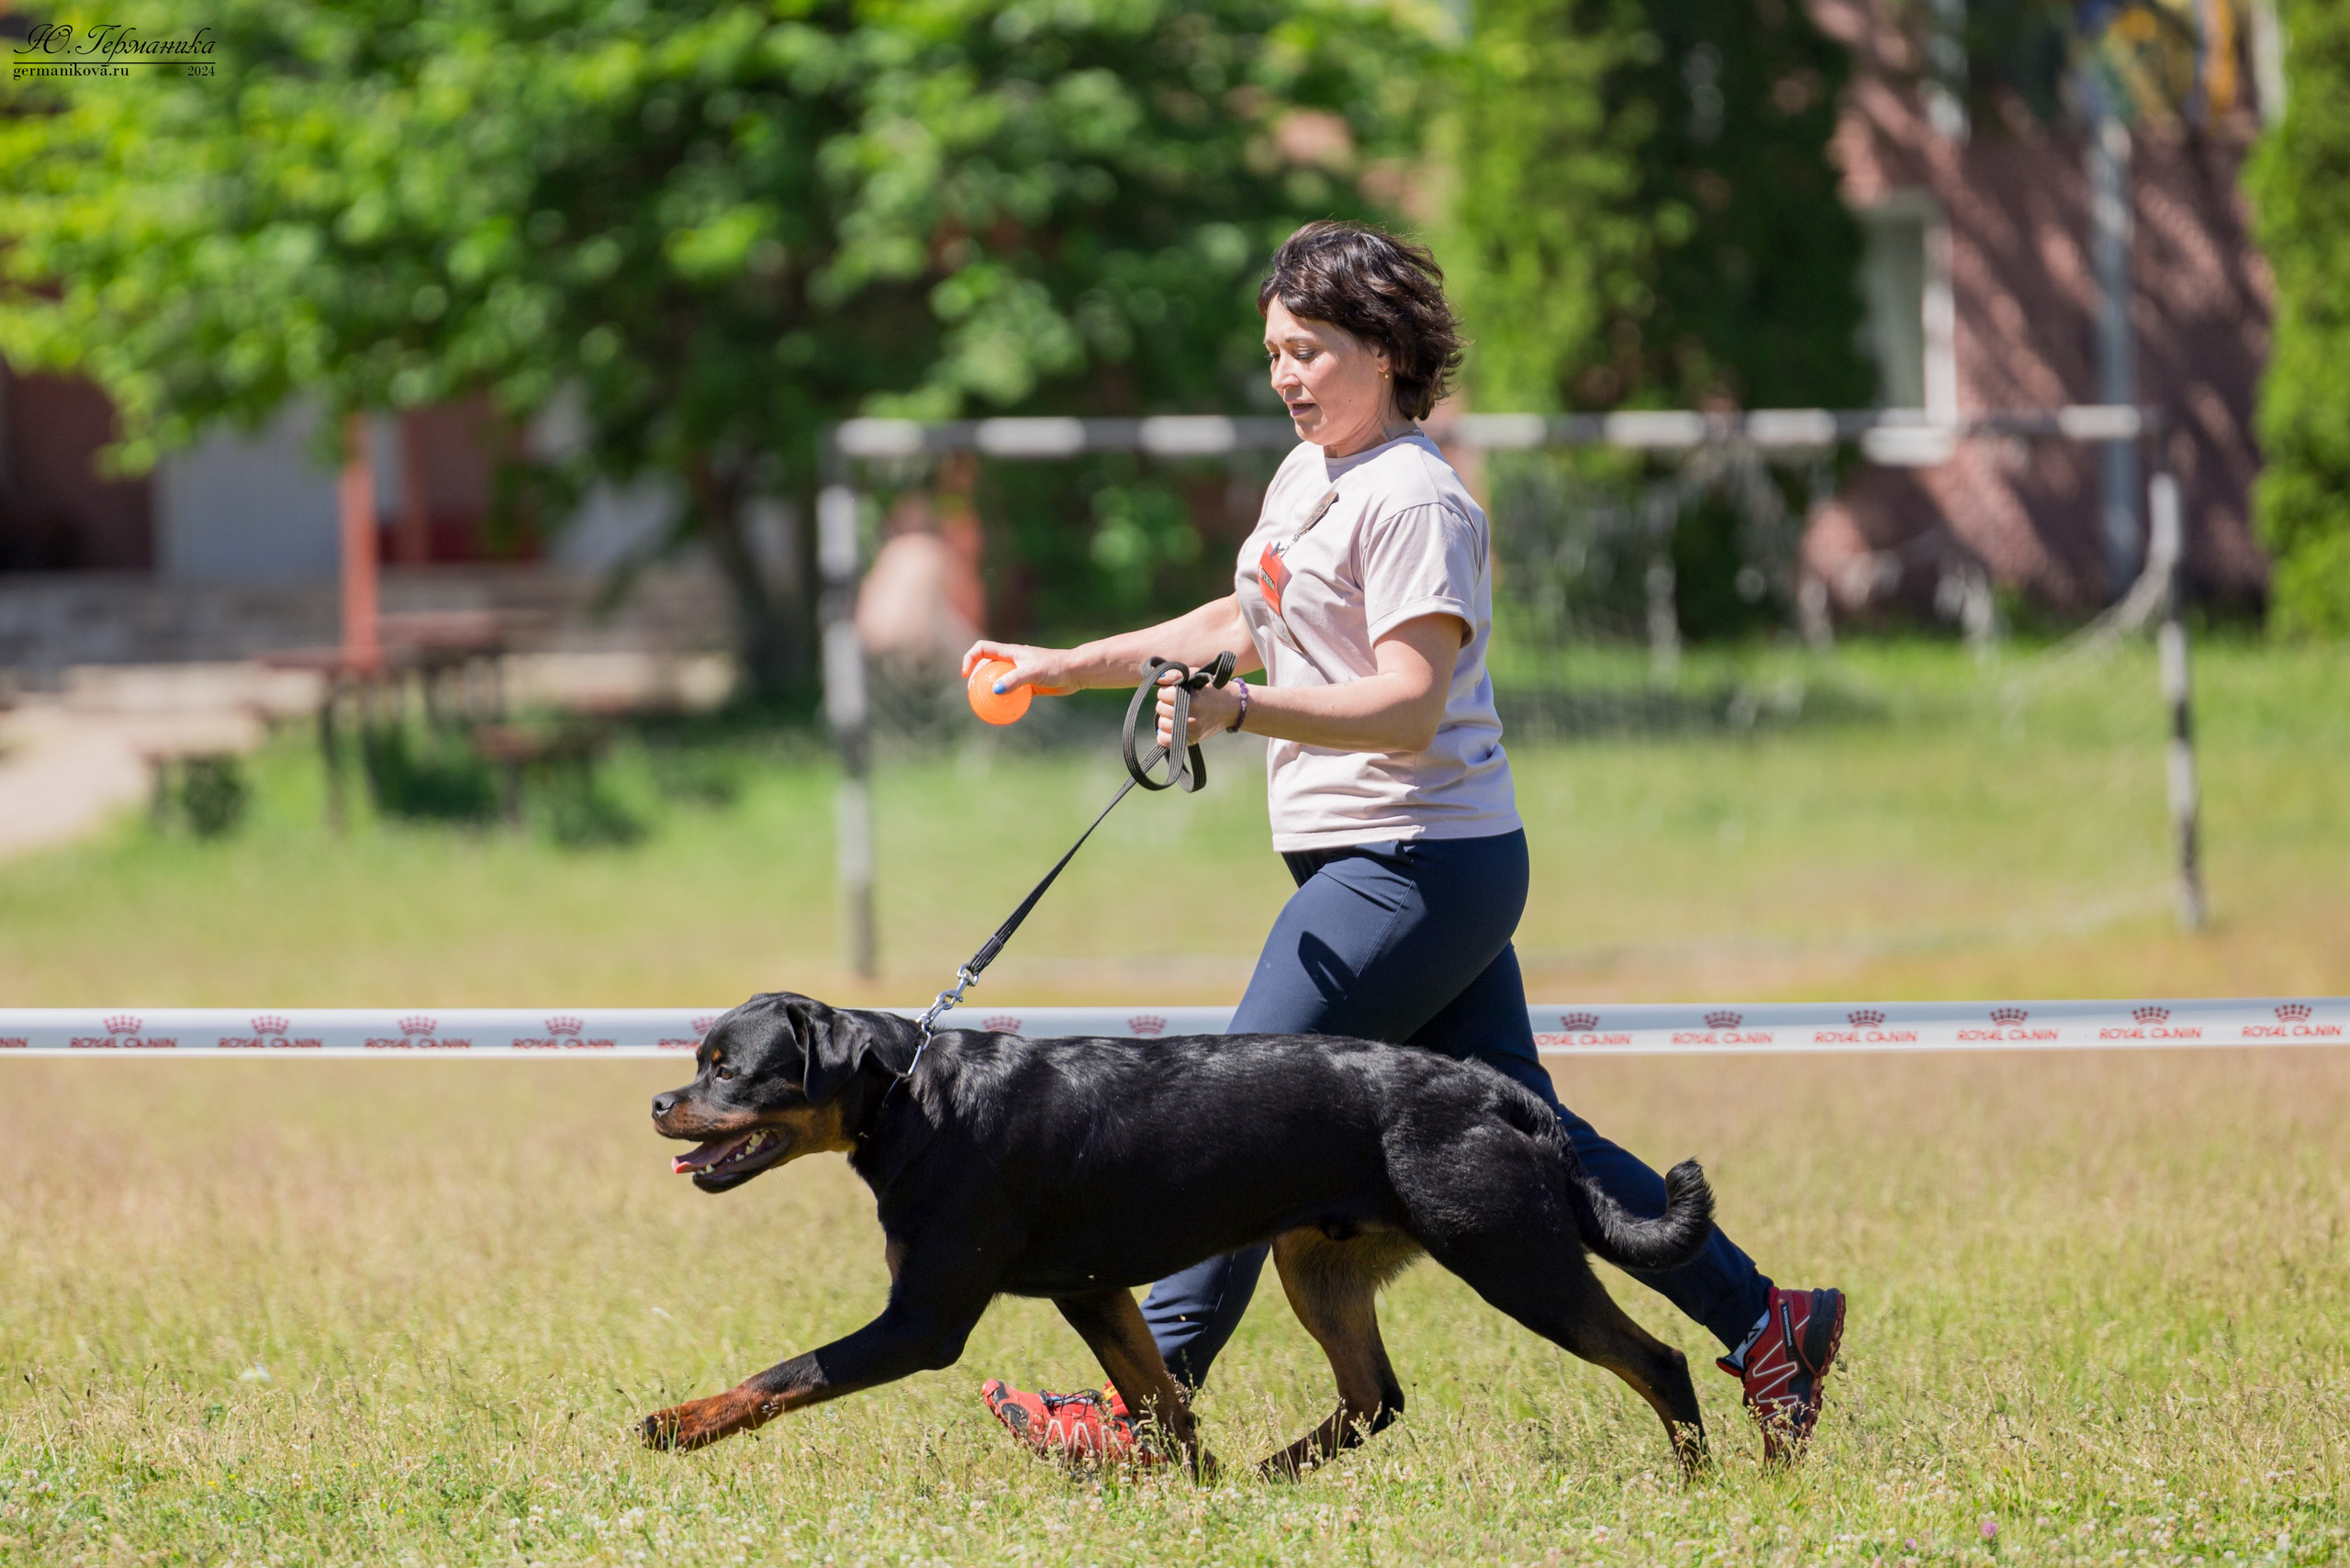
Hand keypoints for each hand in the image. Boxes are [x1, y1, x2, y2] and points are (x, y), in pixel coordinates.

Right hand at [959, 641, 1077, 695]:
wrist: (1075, 672)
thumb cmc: (1055, 667)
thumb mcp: (1033, 672)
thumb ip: (1014, 680)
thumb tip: (995, 691)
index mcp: (1010, 652)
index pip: (982, 649)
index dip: (970, 658)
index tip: (966, 675)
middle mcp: (1012, 661)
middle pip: (987, 666)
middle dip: (976, 677)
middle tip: (972, 694)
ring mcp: (1020, 673)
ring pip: (999, 681)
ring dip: (990, 691)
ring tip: (983, 706)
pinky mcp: (1029, 685)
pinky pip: (1012, 694)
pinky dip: (1006, 702)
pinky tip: (1003, 714)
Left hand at [1157, 674, 1241, 746]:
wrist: (1233, 707)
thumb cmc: (1213, 689)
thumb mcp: (1198, 675)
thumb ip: (1177, 674)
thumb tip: (1158, 678)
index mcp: (1192, 700)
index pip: (1163, 694)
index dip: (1167, 691)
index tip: (1175, 690)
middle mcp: (1192, 717)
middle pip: (1161, 708)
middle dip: (1166, 703)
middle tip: (1177, 701)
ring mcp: (1192, 731)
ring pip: (1162, 724)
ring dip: (1166, 717)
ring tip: (1177, 713)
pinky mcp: (1192, 740)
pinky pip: (1166, 741)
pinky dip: (1165, 735)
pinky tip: (1172, 726)